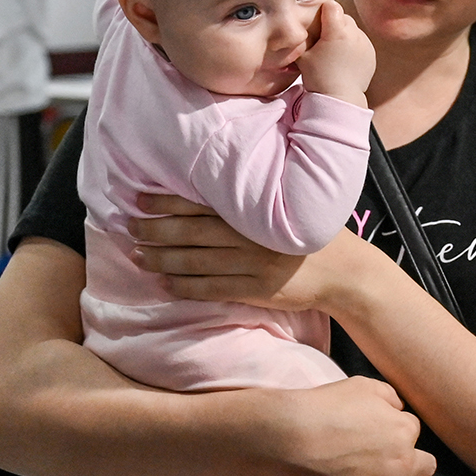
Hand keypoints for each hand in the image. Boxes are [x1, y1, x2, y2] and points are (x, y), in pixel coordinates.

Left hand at [129, 193, 354, 310]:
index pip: (203, 202)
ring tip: (138, 256)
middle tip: (130, 227)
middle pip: (192, 232)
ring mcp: (254, 265)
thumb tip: (209, 184)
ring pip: (197, 262)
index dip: (168, 200)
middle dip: (156, 229)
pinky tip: (165, 284)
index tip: (140, 197)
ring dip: (163, 259)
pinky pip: (212, 290)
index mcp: (256, 210)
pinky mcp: (257, 291)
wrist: (345, 272)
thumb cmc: (312, 233)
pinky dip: (185, 287)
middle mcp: (252, 236)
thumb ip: (253, 197)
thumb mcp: (288, 205)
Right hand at [275, 376, 437, 475]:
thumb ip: (389, 397)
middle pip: (427, 464)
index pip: (413, 429)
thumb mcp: (364, 386)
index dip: (398, 428)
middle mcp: (403, 460)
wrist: (296, 439)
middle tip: (395, 458)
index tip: (382, 430)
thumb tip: (397, 407)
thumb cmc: (327, 409)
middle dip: (414, 458)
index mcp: (404, 429)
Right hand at [297, 0, 376, 102]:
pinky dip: (353, 44)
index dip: (323, 12)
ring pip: (353, 28)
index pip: (331, 6)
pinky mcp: (371, 52)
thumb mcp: (303, 54)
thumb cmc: (318, 77)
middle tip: (324, 39)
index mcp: (337, 32)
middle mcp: (355, 34)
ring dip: (344, 33)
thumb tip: (298, 24)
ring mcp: (365, 43)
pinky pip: (360, 40)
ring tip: (334, 50)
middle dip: (334, 23)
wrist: (340, 98)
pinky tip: (344, 58)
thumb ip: (302, 35)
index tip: (318, 24)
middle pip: (343, 16)